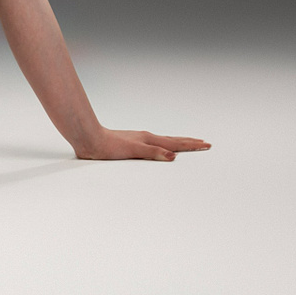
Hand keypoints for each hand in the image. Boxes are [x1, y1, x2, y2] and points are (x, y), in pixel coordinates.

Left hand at [74, 128, 209, 161]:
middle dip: (189, 143)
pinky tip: (160, 147)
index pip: (175, 144)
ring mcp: (139, 139)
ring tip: (187, 143)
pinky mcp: (131, 143)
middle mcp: (146, 137)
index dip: (191, 146)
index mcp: (149, 139)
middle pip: (173, 140)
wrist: (89, 139)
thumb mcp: (133, 151)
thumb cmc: (108, 146)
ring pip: (164, 141)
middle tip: (204, 143)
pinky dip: (164, 145)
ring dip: (178, 143)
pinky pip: (154, 144)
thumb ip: (153, 153)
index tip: (206, 145)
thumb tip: (174, 156)